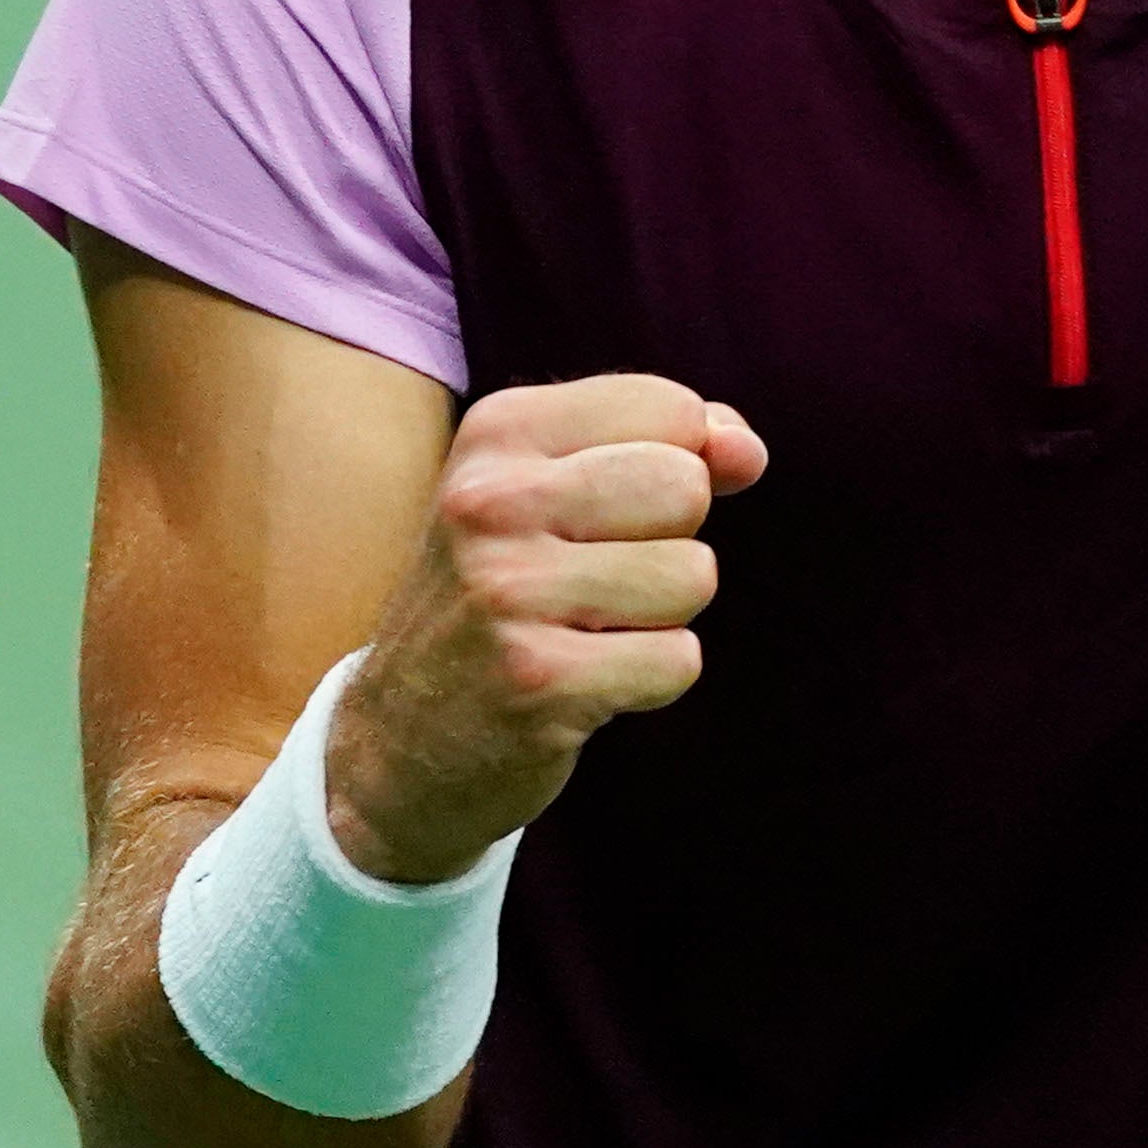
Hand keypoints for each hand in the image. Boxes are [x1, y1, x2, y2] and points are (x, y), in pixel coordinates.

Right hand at [321, 374, 764, 881]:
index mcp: (498, 432)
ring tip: (584, 632)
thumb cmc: (504, 596)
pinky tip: (583, 683)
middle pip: (686, 487)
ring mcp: (507, 591)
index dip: (679, 467)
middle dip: (671, 541)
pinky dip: (649, 681)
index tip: (611, 513)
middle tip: (596, 580)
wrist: (399, 738)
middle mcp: (491, 501)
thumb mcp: (558, 492)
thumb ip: (668, 447)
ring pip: (692, 575)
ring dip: (660, 618)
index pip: (674, 410)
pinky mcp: (537, 680)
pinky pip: (678, 660)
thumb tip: (748, 453)